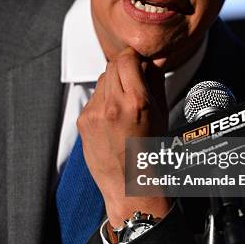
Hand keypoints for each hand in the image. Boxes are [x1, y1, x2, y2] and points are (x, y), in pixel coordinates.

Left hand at [77, 47, 170, 226]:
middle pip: (113, 65)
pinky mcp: (83, 121)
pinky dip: (104, 100)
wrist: (131, 186)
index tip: (139, 61)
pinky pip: (94, 98)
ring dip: (114, 83)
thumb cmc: (151, 153)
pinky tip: (114, 118)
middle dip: (124, 68)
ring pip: (102, 79)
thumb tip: (156, 59)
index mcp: (136, 102)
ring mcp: (94, 113)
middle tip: (134, 80)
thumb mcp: (161, 114)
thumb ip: (156, 81)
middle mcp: (112, 105)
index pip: (127, 59)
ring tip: (125, 103)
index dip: (134, 57)